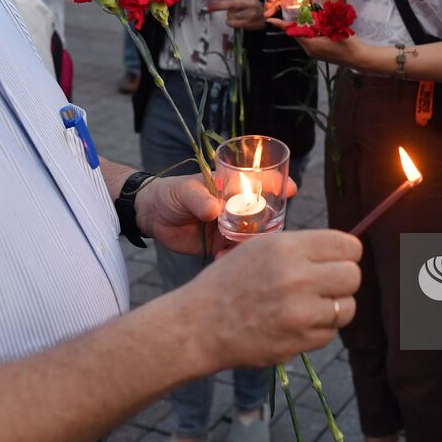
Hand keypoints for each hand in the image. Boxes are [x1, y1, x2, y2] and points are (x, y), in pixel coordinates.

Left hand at [135, 173, 299, 256]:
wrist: (152, 216)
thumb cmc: (171, 193)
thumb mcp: (184, 191)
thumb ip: (198, 199)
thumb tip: (214, 210)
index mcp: (232, 187)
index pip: (261, 183)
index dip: (279, 185)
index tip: (290, 189)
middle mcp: (237, 207)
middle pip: (265, 214)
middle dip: (270, 223)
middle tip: (263, 233)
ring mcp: (231, 227)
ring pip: (253, 236)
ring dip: (250, 244)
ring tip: (234, 248)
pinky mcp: (221, 245)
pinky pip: (234, 253)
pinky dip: (231, 258)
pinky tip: (219, 258)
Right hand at [183, 230, 362, 367]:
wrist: (200, 325)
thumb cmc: (230, 281)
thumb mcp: (262, 247)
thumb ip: (304, 247)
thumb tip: (345, 250)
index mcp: (289, 248)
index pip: (349, 245)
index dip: (346, 253)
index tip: (338, 260)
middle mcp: (298, 278)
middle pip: (353, 276)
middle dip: (343, 280)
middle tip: (325, 285)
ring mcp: (300, 313)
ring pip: (348, 307)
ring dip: (334, 307)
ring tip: (309, 305)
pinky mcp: (299, 342)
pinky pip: (330, 333)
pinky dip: (318, 330)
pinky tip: (295, 324)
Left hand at [208, 0, 265, 30]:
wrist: (265, 17)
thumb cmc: (250, 4)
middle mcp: (249, 3)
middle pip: (232, 4)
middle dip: (219, 5)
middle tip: (209, 6)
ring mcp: (250, 14)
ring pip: (231, 15)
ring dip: (228, 15)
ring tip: (233, 14)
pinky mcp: (248, 23)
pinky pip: (232, 23)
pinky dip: (230, 22)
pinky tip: (235, 20)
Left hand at [265, 17, 372, 68]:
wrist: (359, 58)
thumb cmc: (348, 43)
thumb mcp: (334, 28)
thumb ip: (319, 22)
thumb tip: (309, 15)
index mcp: (311, 44)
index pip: (292, 32)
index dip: (281, 25)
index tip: (270, 20)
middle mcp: (310, 50)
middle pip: (298, 34)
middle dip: (297, 23)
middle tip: (299, 12)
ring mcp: (315, 54)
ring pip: (305, 37)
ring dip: (306, 28)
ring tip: (314, 18)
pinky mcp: (320, 54)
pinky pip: (311, 41)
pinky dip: (312, 33)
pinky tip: (321, 27)